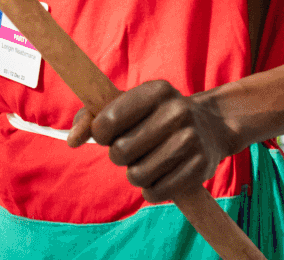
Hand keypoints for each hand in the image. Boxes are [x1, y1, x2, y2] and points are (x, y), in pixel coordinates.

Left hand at [65, 80, 240, 203]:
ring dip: (133, 174)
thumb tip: (72, 141)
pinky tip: (156, 178)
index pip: (109, 120)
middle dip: (118, 155)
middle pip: (121, 151)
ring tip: (143, 163)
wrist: (211, 126)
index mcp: (156, 90)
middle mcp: (177, 112)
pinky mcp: (201, 168)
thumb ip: (91, 117)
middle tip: (129, 149)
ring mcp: (191, 140)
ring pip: (138, 175)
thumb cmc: (154, 115)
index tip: (106, 134)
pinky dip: (150, 190)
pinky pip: (157, 192)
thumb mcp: (128, 104)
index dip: (100, 133)